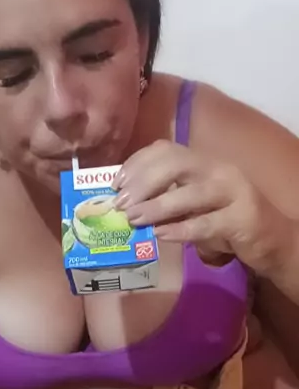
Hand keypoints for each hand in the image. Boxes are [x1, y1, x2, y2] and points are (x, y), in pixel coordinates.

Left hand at [113, 140, 289, 271]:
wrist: (272, 239)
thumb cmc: (225, 219)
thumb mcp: (194, 203)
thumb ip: (168, 198)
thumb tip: (125, 204)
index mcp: (203, 161)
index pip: (165, 150)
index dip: (137, 164)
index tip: (115, 184)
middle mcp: (218, 170)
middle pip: (175, 164)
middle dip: (143, 182)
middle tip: (121, 204)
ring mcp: (233, 192)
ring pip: (189, 193)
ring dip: (157, 206)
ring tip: (133, 220)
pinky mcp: (242, 220)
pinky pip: (206, 223)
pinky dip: (180, 229)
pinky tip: (160, 235)